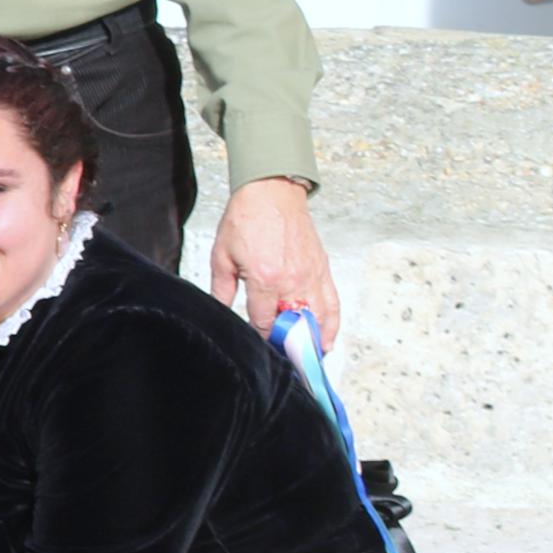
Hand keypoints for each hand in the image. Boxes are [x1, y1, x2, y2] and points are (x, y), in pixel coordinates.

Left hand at [207, 176, 337, 343]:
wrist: (271, 192)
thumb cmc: (246, 218)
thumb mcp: (222, 254)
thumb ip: (222, 288)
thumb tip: (219, 310)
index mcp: (264, 279)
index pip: (265, 322)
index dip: (262, 338)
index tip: (260, 347)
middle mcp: (292, 281)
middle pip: (294, 326)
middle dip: (288, 345)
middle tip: (284, 360)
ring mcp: (311, 276)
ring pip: (318, 319)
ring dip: (313, 341)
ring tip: (307, 359)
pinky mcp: (323, 269)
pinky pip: (333, 303)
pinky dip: (332, 324)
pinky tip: (327, 340)